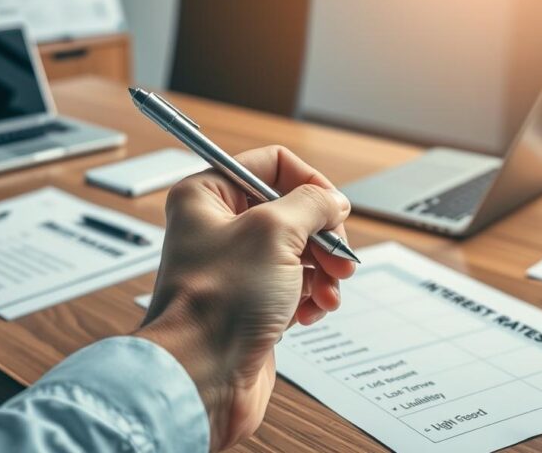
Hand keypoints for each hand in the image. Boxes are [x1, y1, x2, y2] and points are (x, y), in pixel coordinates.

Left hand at [135, 145, 354, 450]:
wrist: (202, 377)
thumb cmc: (217, 306)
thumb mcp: (274, 232)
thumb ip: (311, 204)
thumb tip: (332, 201)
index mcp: (207, 196)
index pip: (271, 165)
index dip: (309, 183)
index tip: (332, 209)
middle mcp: (218, 227)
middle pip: (292, 210)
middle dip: (323, 236)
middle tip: (339, 259)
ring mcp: (236, 268)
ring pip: (299, 251)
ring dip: (323, 270)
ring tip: (328, 292)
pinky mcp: (251, 302)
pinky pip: (295, 286)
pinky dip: (312, 296)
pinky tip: (312, 312)